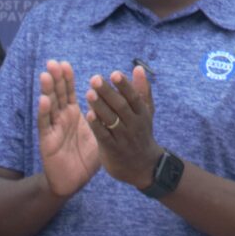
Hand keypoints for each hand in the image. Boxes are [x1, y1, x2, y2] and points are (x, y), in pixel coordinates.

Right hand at [36, 61, 99, 198]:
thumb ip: (105, 114)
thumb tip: (118, 98)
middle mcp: (62, 118)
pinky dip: (45, 111)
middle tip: (53, 62)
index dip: (66, 78)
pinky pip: (46, 124)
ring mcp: (54, 128)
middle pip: (58, 94)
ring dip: (47, 90)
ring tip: (46, 74)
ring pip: (49, 105)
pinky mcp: (48, 140)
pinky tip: (45, 100)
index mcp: (73, 114)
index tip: (65, 63)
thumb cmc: (87, 156)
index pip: (69, 92)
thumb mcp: (100, 132)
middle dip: (55, 78)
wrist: (75, 180)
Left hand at [86, 66, 162, 190]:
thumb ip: (141, 90)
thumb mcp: (146, 112)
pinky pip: (104, 136)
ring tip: (89, 93)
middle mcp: (134, 125)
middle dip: (108, 92)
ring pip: (111, 120)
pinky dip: (97, 125)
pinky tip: (88, 114)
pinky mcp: (112, 150)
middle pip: (121, 107)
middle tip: (94, 79)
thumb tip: (138, 68)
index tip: (114, 73)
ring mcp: (124, 138)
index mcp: (142, 113)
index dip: (124, 86)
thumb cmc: (141, 133)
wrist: (143, 167)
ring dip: (100, 106)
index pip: (134, 97)